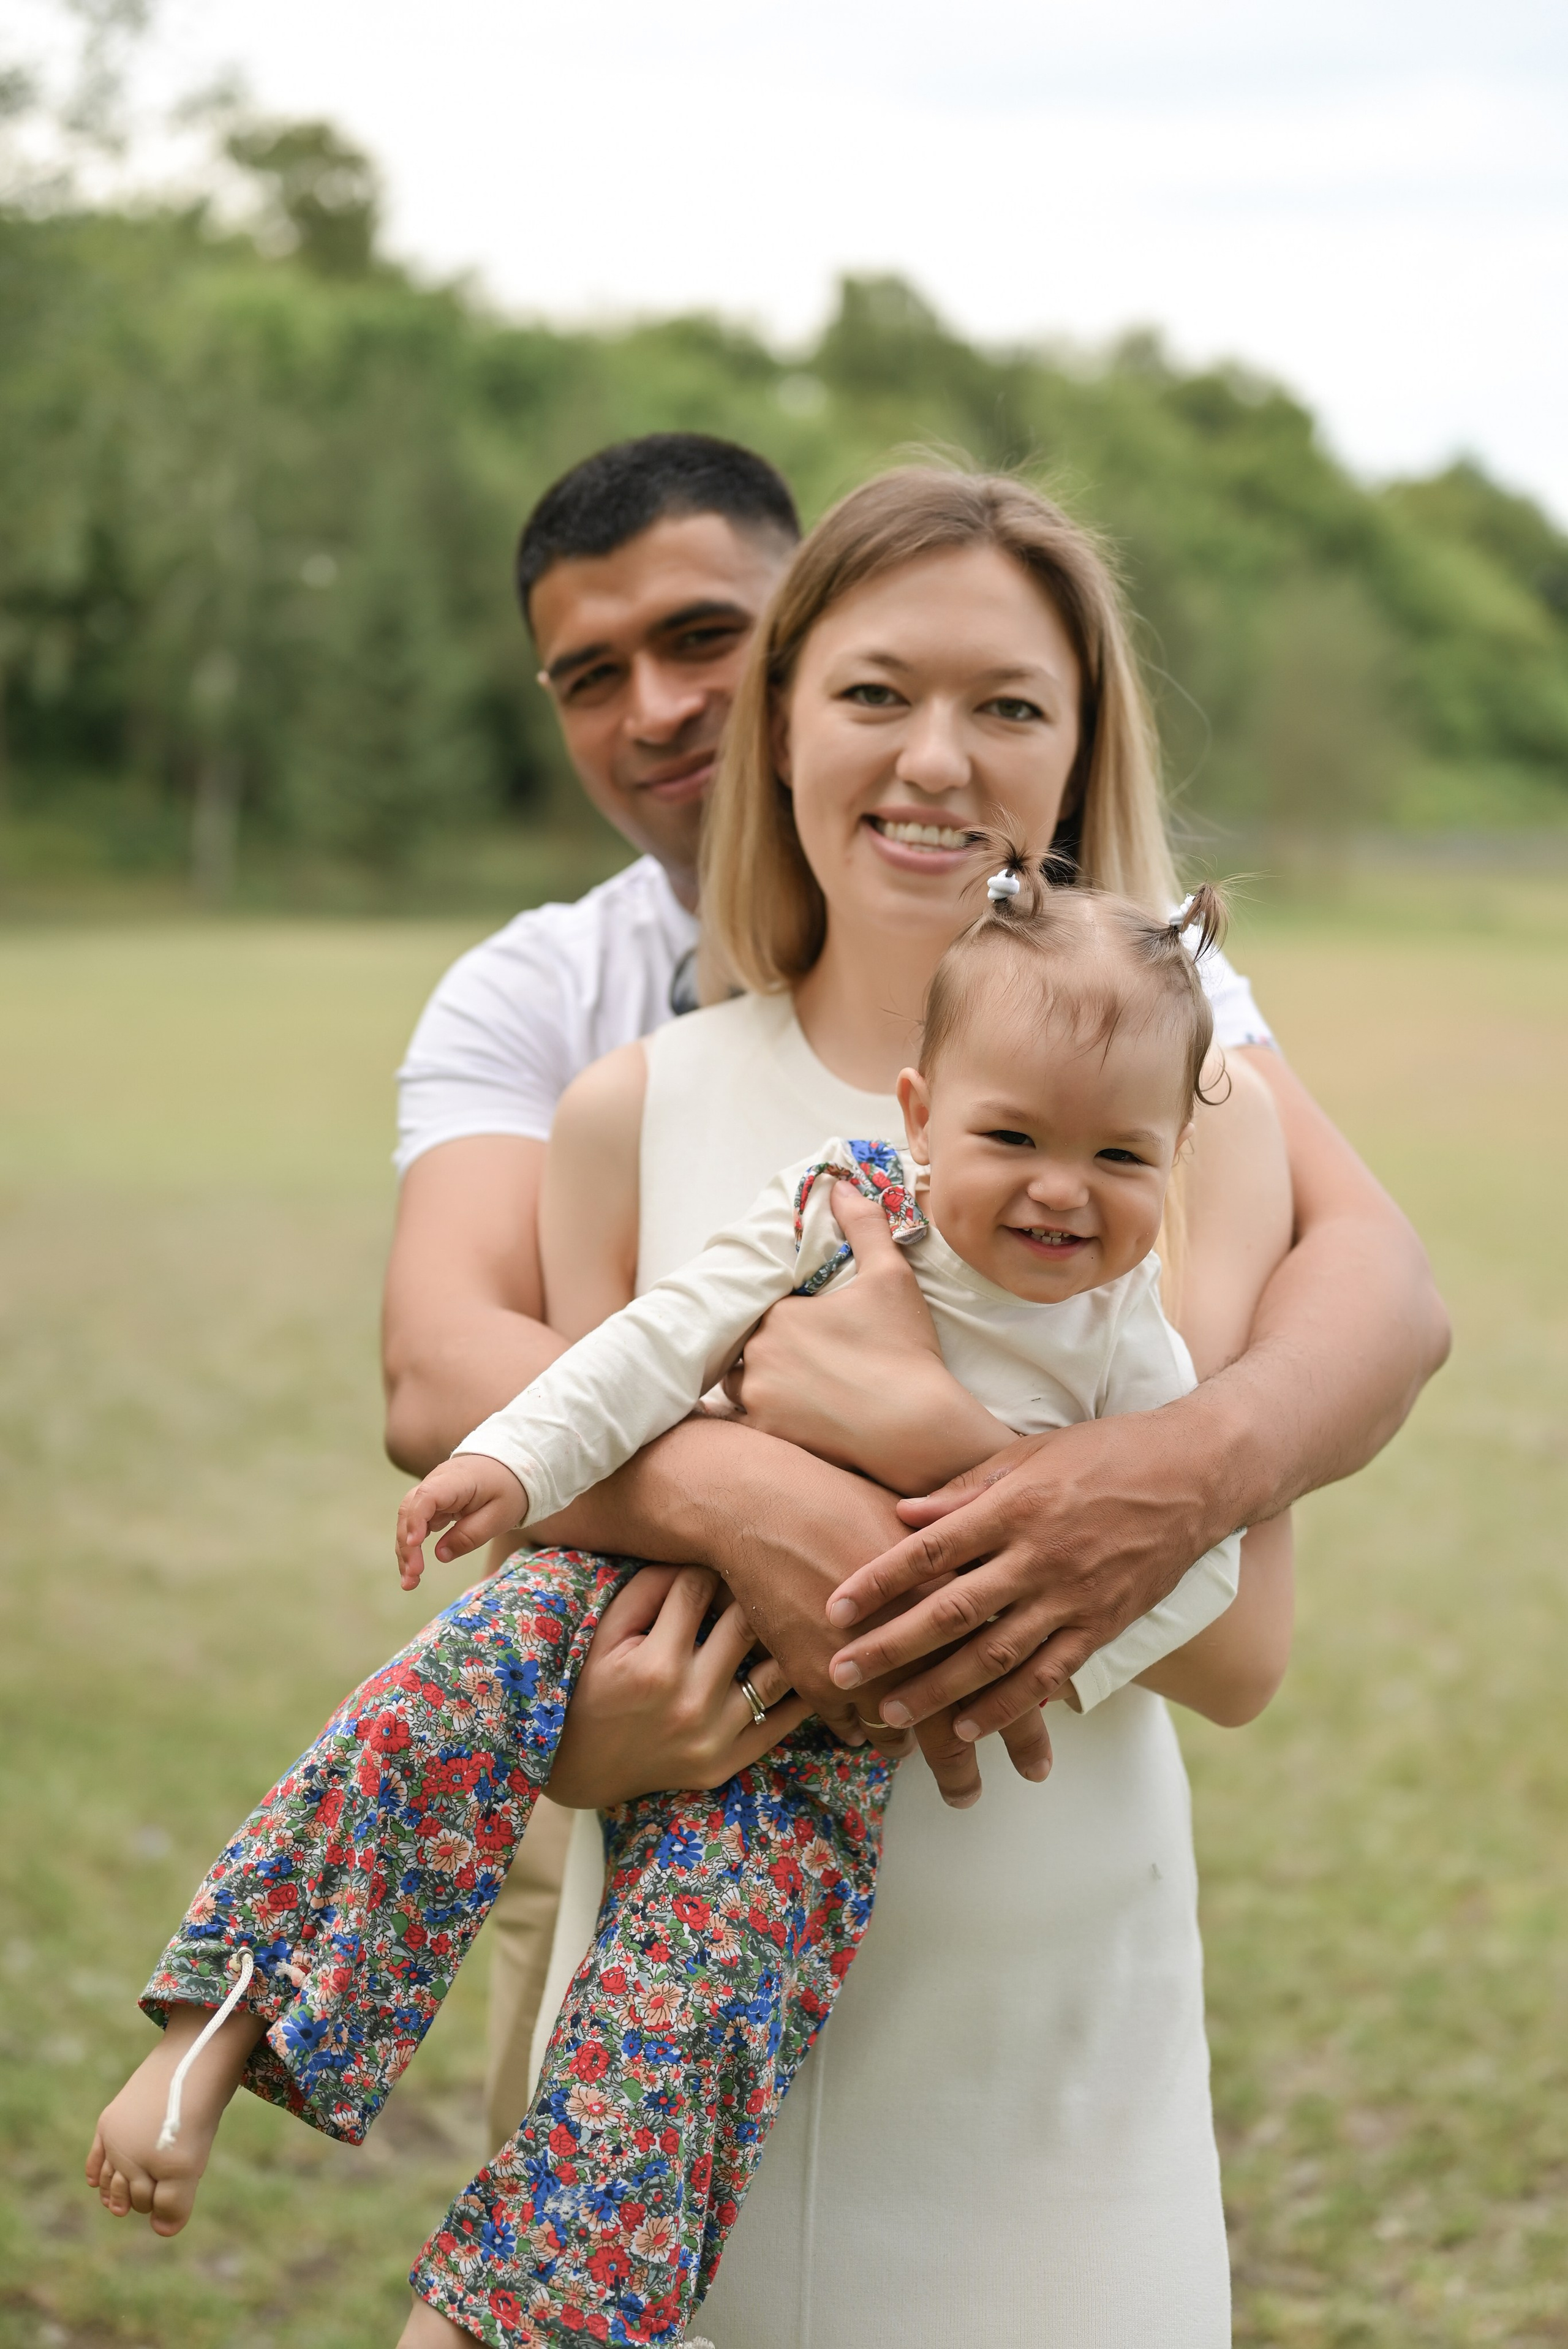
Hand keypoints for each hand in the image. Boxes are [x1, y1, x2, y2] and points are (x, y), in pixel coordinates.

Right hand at [395, 1454, 527, 1589]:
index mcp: (456, 1480)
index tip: (414, 1544)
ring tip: (409, 1582)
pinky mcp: (431, 1504)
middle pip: (410, 1510)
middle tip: (412, 1576)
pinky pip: (416, 1524)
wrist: (510, 1468)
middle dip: (407, 1545)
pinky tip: (413, 1569)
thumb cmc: (507, 1490)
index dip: (416, 1519)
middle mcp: (436, 1482)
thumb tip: (440, 1555)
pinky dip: (412, 1546)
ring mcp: (431, 1492)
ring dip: (405, 1550)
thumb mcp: (499, 1516)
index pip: (427, 1496)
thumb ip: (471, 1535)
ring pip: (408, 1519)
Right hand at [545, 1565, 812, 1806]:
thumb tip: (694, 1555)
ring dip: (783, 1640)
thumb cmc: (592, 1687)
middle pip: (746, 1622)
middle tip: (757, 1581)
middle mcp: (689, 1702)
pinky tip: (804, 1665)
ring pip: (777, 1672)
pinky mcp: (726, 1764)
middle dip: (750, 1593)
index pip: (698, 1589)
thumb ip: (647, 1589)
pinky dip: (799, 1693)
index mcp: (655, 1665)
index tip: (712, 1564)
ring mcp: (712, 1738)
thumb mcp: (605, 1632)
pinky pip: (781, 1724)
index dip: (705, 1567)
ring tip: (786, 1619)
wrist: (580, 1767)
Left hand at [722, 1184, 1007, 1493]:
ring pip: (739, 1382)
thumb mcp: (890, 1277)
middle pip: (746, 1344)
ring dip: (758, 1379)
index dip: (784, 1312)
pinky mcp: (766, 1436)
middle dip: (767, 1346)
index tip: (810, 1322)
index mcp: (778, 1315)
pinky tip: (788, 1414)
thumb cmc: (904, 1351)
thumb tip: (840, 1186)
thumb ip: (864, 1227)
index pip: (762, 1306)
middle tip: (805, 1355)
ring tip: (794, 1383)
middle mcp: (756, 1356)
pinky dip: (761, 1415)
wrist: (917, 1427)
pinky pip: (745, 1422)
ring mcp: (757, 1399)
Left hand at [823, 1405, 1234, 1741]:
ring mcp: (1074, 1597)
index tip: (835, 1606)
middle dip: (892, 1647)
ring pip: (995, 1657)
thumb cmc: (1107, 1453)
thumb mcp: (1032, 1453)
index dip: (879, 1580)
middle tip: (841, 1674)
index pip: (932, 1549)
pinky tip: (965, 1730)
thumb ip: (966, 1489)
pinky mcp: (1102, 1627)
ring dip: (938, 1690)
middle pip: (952, 1611)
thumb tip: (903, 1514)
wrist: (1197, 1474)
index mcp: (1017, 1506)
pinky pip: (1046, 1678)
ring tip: (890, 1714)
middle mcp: (1041, 1557)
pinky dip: (1004, 1709)